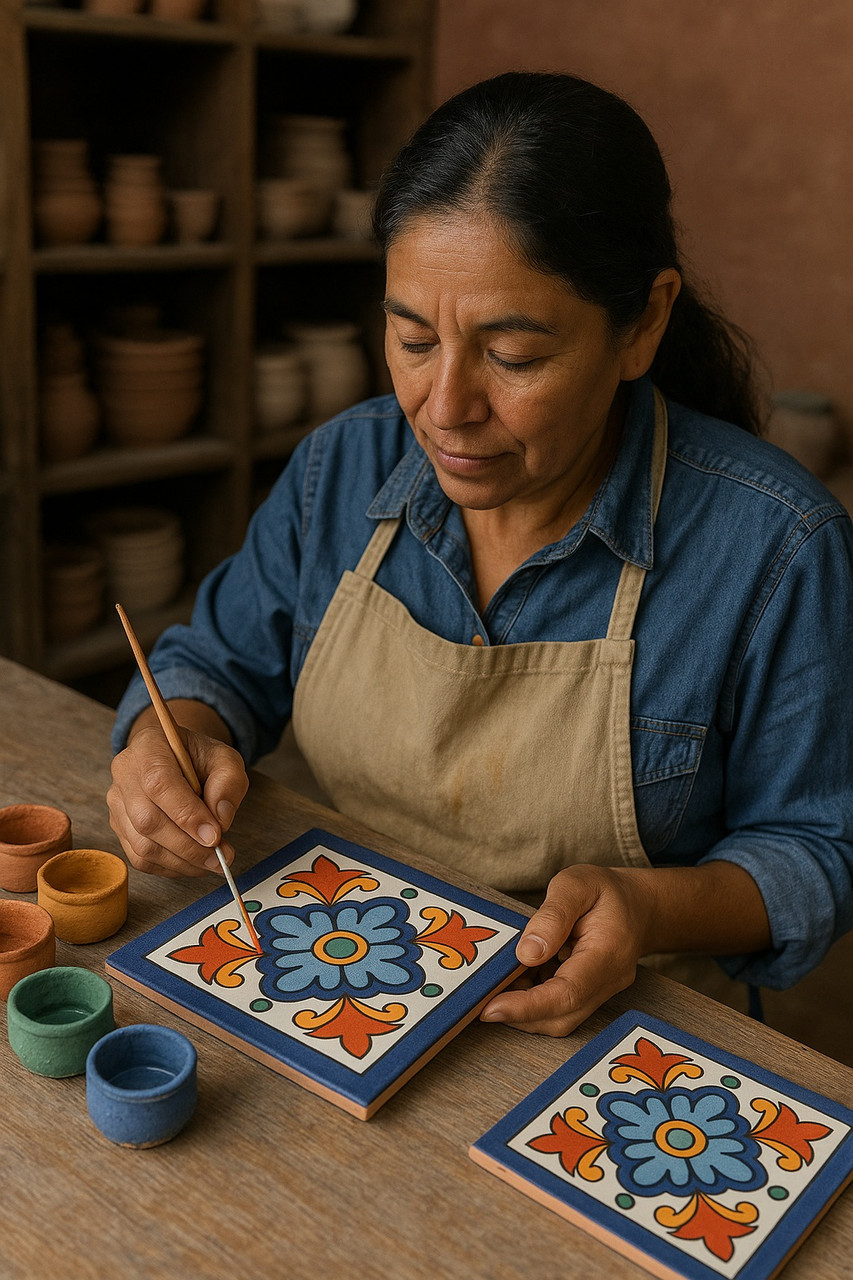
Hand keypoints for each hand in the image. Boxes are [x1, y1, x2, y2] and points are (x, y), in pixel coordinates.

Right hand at [108, 723, 248, 877]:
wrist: (176, 759)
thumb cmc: (199, 758)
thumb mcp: (225, 759)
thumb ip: (228, 783)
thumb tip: (220, 821)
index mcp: (148, 746)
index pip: (159, 784)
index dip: (187, 815)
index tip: (215, 836)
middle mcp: (124, 774)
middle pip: (147, 820)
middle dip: (188, 847)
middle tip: (220, 857)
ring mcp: (117, 802)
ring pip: (142, 845)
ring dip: (182, 861)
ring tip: (212, 861)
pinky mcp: (119, 827)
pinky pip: (140, 858)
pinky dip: (170, 867)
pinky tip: (193, 862)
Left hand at [480, 865, 653, 1035]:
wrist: (640, 905)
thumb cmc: (606, 890)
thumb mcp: (577, 883)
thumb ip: (553, 915)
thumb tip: (526, 953)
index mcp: (609, 953)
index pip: (568, 992)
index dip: (528, 1006)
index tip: (490, 1009)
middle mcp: (609, 981)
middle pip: (562, 1015)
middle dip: (519, 1013)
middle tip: (483, 995)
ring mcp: (602, 992)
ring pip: (560, 1018)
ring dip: (525, 1008)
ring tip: (502, 980)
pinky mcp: (591, 995)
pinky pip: (561, 1009)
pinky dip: (534, 1000)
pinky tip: (519, 977)